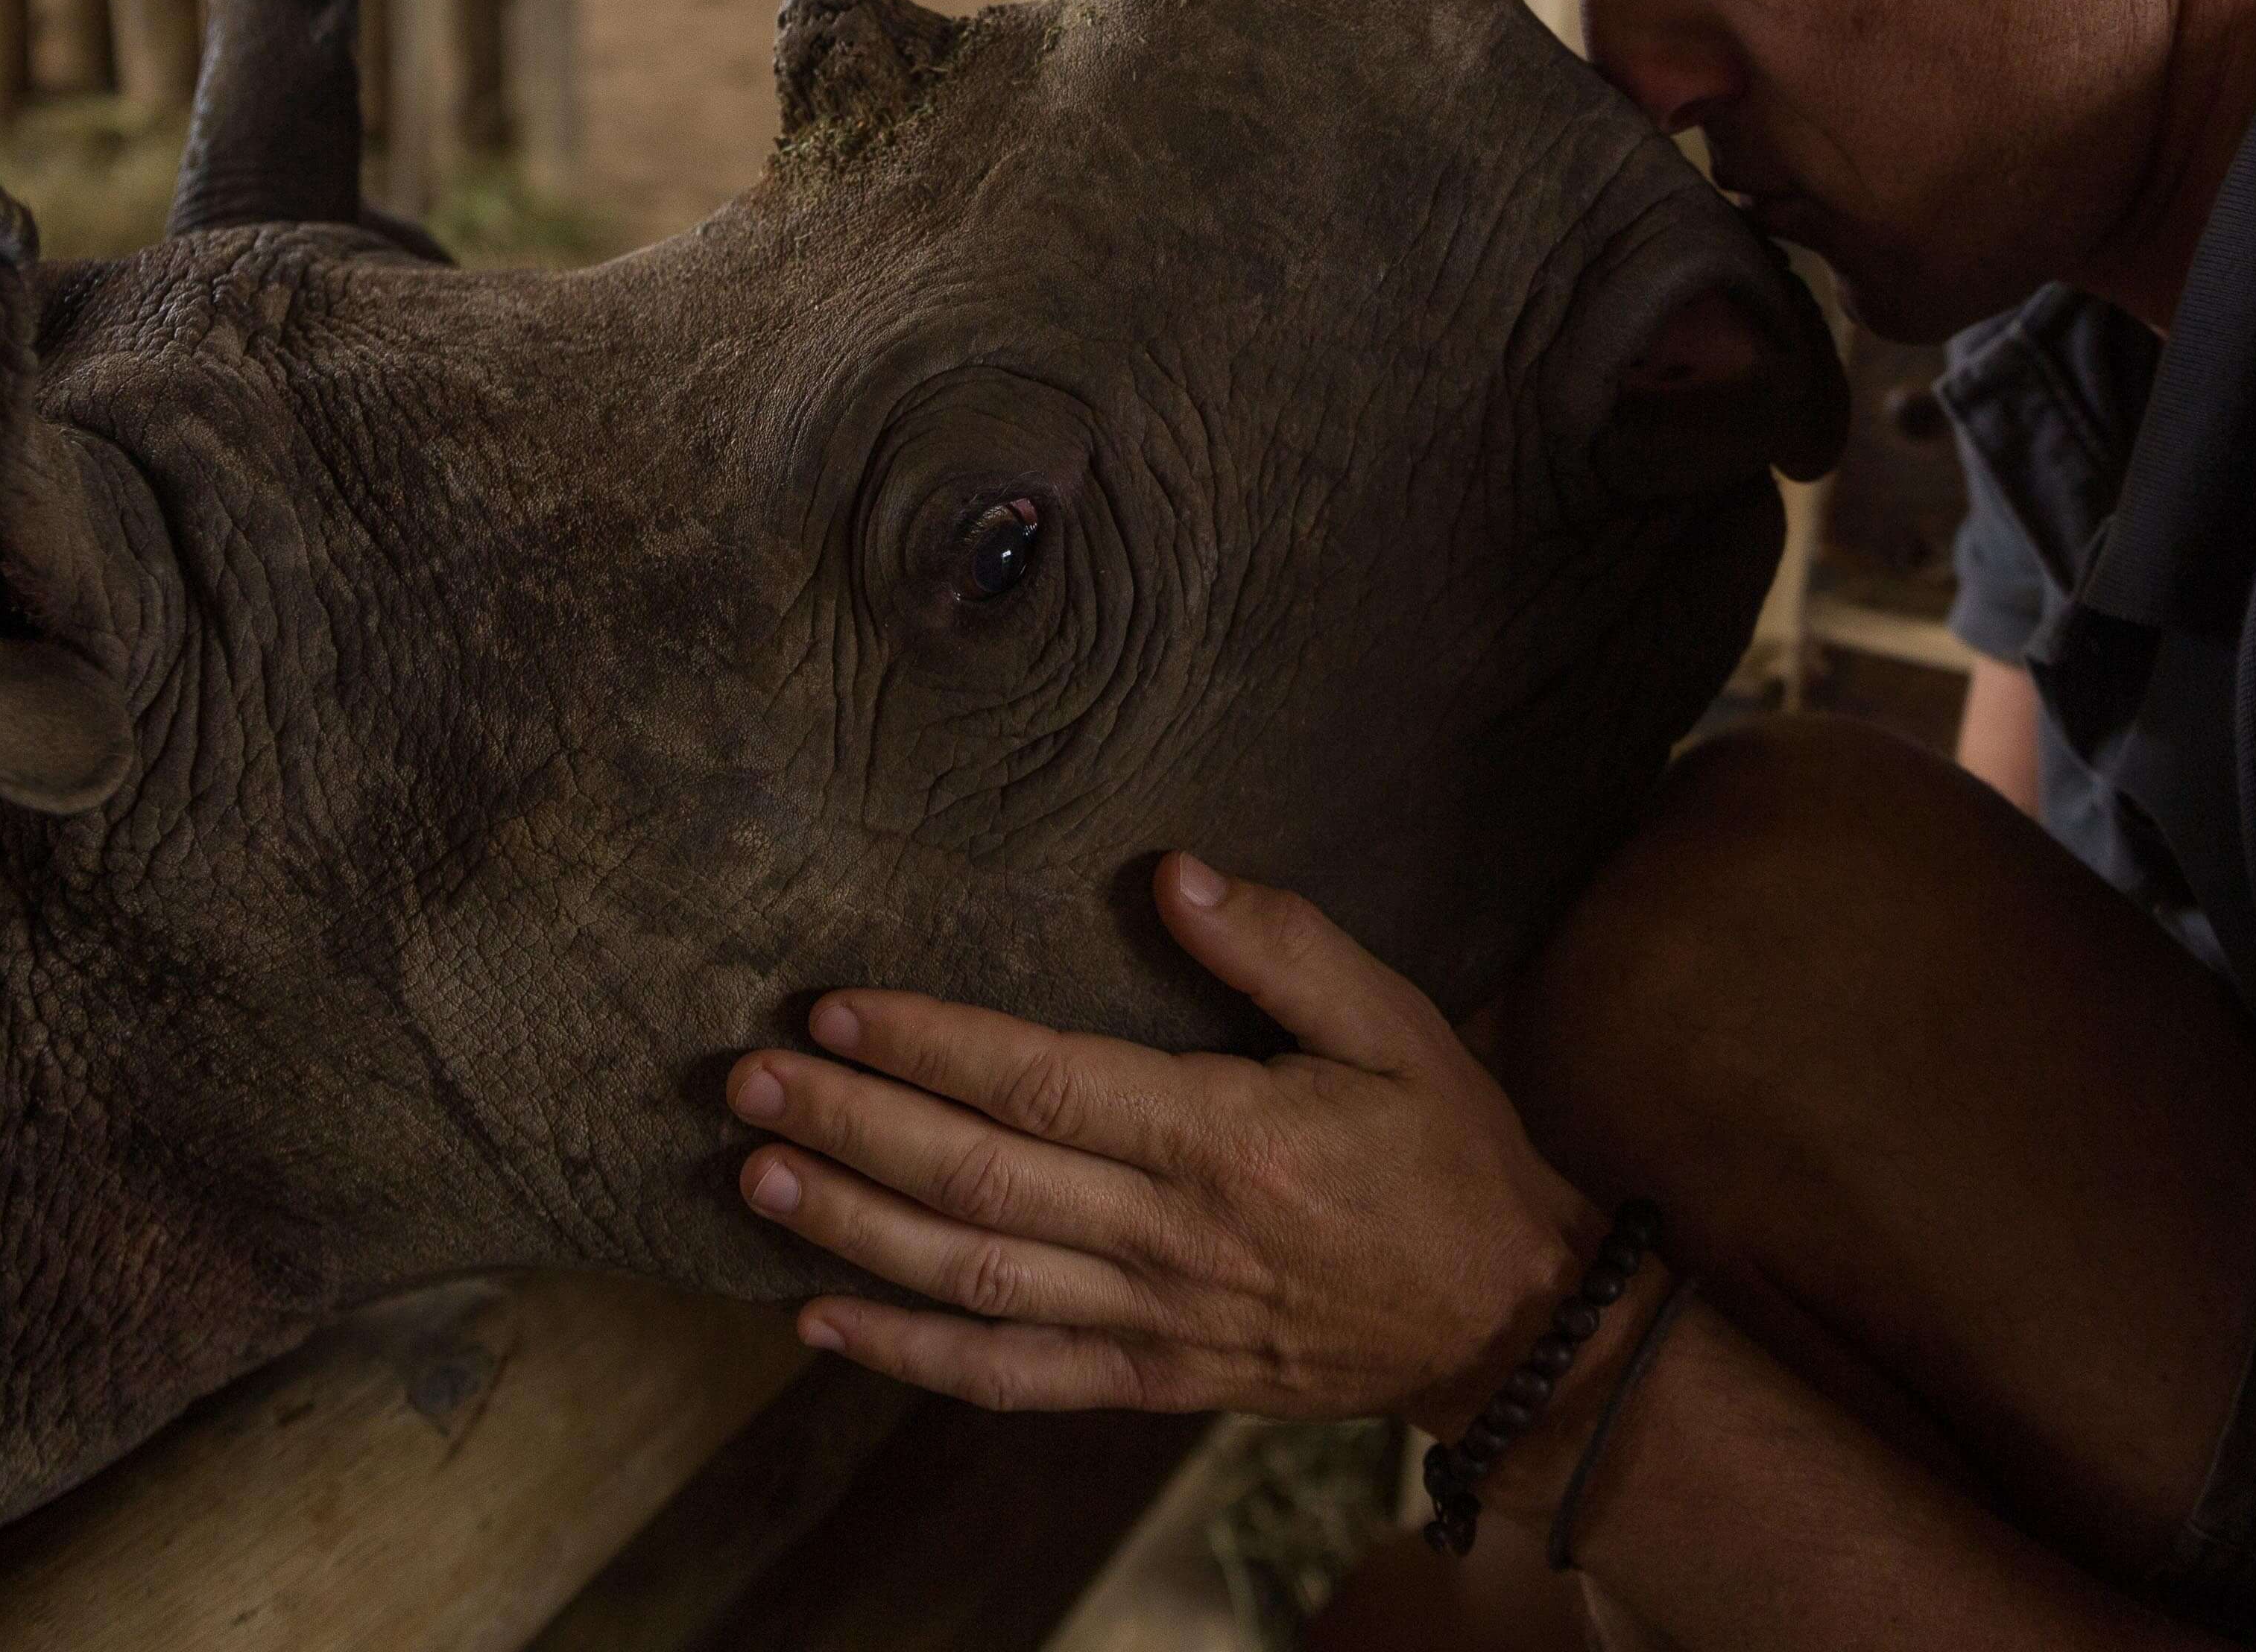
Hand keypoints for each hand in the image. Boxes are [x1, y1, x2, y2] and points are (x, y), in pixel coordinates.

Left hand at [729, 852, 1606, 1426]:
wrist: (1505, 1326)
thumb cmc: (1448, 1158)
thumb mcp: (1395, 1025)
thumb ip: (1281, 947)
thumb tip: (1172, 873)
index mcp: (1221, 1137)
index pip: (1039, 1082)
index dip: (927, 1045)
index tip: (835, 1008)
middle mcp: (1169, 1236)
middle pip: (977, 1177)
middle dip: (852, 1127)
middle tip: (749, 1083)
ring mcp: (1152, 1321)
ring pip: (973, 1277)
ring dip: (853, 1231)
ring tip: (756, 1180)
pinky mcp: (1150, 1381)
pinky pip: (1010, 1377)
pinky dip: (910, 1354)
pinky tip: (821, 1321)